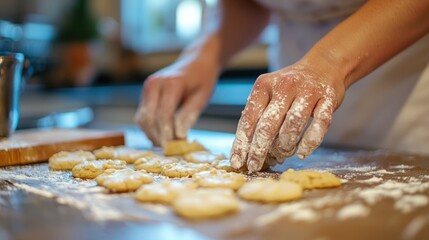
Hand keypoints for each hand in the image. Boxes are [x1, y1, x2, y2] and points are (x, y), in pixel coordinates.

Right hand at [134, 58, 217, 145]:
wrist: (196, 62)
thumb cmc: (202, 80)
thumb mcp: (202, 98)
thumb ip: (188, 116)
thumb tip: (179, 136)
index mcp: (170, 83)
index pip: (163, 114)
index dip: (166, 133)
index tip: (171, 148)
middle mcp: (154, 83)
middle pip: (149, 118)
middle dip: (157, 136)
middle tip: (169, 150)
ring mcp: (147, 87)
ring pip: (142, 118)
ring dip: (152, 134)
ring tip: (166, 145)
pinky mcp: (145, 93)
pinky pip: (143, 115)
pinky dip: (150, 127)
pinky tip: (161, 136)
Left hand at [230, 62, 344, 171]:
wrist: (323, 67)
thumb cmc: (290, 88)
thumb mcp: (269, 93)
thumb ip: (258, 116)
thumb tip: (245, 151)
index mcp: (264, 85)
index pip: (249, 118)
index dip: (242, 143)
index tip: (237, 162)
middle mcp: (285, 86)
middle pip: (268, 124)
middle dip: (259, 150)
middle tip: (254, 166)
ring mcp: (308, 91)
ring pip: (293, 125)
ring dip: (285, 146)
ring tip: (282, 155)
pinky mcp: (329, 98)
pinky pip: (319, 125)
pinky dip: (310, 143)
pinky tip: (302, 153)